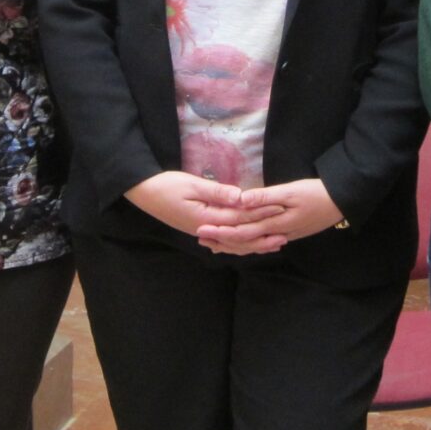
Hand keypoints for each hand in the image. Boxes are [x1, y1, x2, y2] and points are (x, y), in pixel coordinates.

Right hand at [124, 171, 266, 237]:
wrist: (145, 194)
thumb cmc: (166, 185)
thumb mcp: (191, 184)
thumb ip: (217, 192)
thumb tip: (241, 197)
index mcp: (206, 218)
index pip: (239, 218)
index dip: (260, 213)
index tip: (279, 209)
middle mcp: (206, 230)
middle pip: (240, 235)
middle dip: (263, 233)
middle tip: (285, 232)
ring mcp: (203, 232)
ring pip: (233, 243)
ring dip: (254, 243)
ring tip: (274, 244)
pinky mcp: (201, 230)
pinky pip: (224, 242)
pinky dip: (239, 244)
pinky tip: (249, 244)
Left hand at [196, 178, 343, 254]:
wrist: (340, 202)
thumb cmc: (315, 193)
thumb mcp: (290, 191)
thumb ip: (265, 197)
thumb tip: (240, 200)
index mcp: (274, 224)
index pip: (241, 231)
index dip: (220, 231)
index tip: (201, 227)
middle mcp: (276, 234)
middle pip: (243, 241)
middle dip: (221, 239)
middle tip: (200, 236)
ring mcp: (282, 235)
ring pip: (252, 244)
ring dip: (232, 244)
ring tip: (213, 243)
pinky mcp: (287, 233)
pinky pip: (262, 242)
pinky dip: (248, 243)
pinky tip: (241, 242)